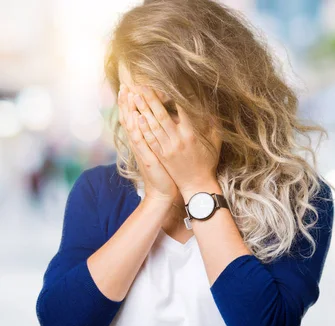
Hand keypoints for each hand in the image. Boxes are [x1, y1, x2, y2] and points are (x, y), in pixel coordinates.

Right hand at [118, 84, 178, 204]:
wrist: (164, 193)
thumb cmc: (167, 172)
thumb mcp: (162, 152)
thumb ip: (162, 137)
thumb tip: (169, 122)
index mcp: (145, 141)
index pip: (136, 117)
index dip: (132, 103)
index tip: (132, 87)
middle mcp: (141, 144)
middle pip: (131, 118)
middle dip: (128, 102)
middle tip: (125, 85)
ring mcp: (143, 151)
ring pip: (133, 127)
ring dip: (130, 110)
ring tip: (127, 94)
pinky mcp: (147, 159)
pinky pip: (141, 142)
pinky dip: (138, 130)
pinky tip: (136, 118)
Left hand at [132, 86, 221, 200]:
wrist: (197, 185)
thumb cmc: (208, 163)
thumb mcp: (215, 143)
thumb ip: (213, 126)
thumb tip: (211, 110)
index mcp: (191, 135)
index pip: (182, 110)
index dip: (175, 96)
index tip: (169, 84)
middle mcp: (177, 140)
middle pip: (161, 115)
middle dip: (151, 99)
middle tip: (142, 85)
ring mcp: (167, 148)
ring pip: (152, 125)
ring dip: (143, 110)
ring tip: (135, 96)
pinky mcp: (160, 155)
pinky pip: (149, 139)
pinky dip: (142, 127)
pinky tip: (136, 117)